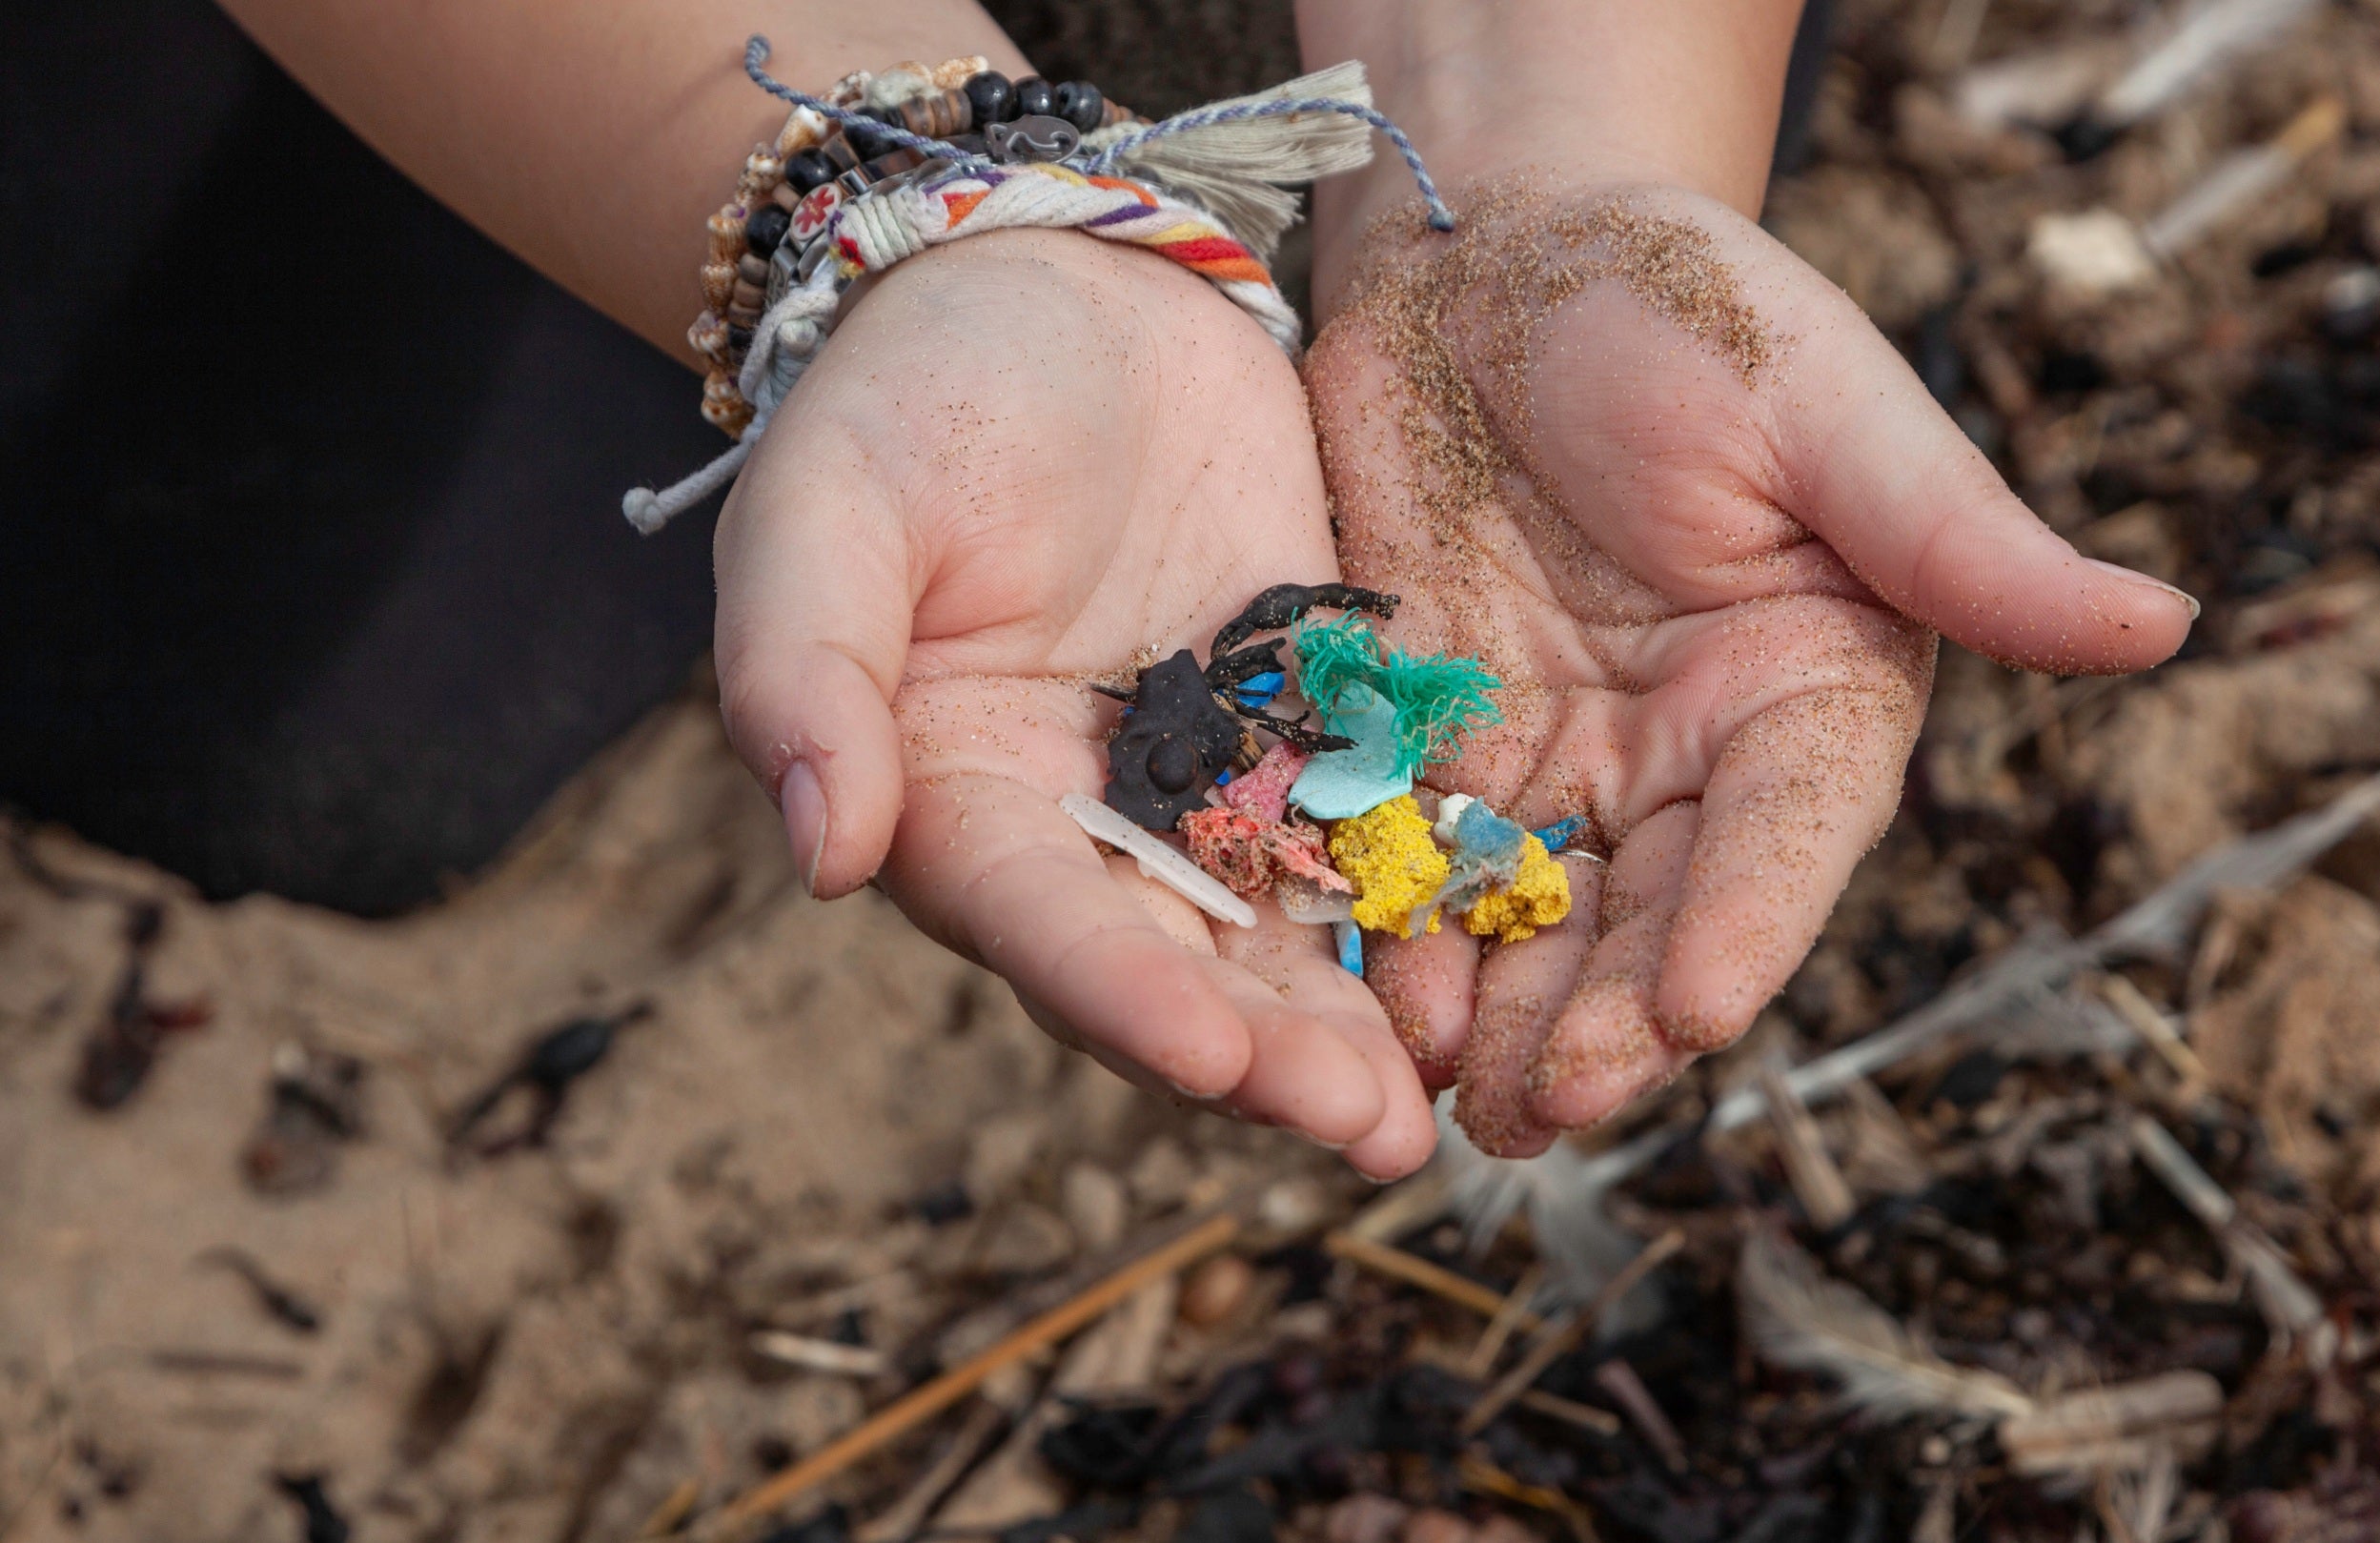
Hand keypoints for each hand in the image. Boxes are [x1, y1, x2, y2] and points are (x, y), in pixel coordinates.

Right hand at [713, 228, 1436, 1176]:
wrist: (1061, 287)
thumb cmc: (915, 393)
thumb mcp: (832, 508)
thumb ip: (807, 672)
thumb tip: (826, 856)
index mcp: (955, 799)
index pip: (1039, 920)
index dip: (1121, 992)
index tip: (1210, 1058)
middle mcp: (1082, 826)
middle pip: (1177, 964)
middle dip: (1269, 1056)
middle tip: (1367, 1132)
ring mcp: (1204, 783)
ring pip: (1282, 930)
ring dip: (1350, 1025)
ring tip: (1426, 1113)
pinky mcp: (1305, 723)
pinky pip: (1366, 827)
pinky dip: (1417, 901)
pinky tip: (1492, 965)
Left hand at [1303, 179, 2196, 1154]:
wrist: (1498, 257)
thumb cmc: (1689, 305)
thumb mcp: (1828, 409)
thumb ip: (1965, 539)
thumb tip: (2168, 624)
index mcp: (1813, 690)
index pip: (1790, 833)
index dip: (1747, 926)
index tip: (1693, 1014)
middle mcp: (1694, 752)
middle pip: (1657, 912)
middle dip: (1605, 1016)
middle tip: (1548, 1107)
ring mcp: (1562, 758)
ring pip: (1539, 916)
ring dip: (1503, 1014)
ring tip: (1457, 1105)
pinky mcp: (1441, 740)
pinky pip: (1420, 857)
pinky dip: (1400, 934)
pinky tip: (1370, 1006)